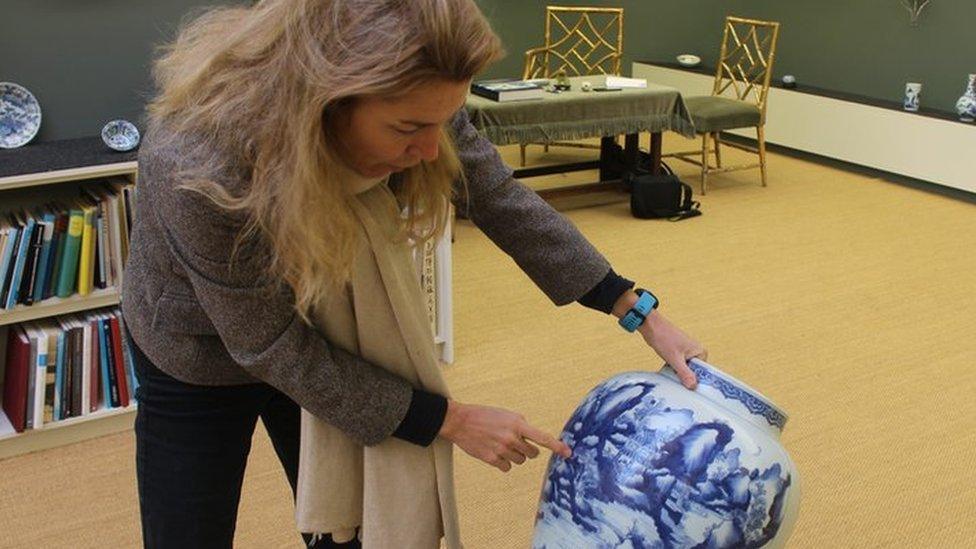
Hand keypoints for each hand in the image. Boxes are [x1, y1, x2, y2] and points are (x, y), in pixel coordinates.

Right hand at [438, 400, 571, 471]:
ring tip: (501, 445)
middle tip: (515, 442)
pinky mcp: (491, 459)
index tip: (568, 453)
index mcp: (517, 424)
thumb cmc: (484, 415)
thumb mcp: (506, 414)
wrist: (460, 421)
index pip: (542, 437)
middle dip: (528, 450)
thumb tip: (531, 438)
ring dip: (515, 455)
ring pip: (520, 461)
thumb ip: (520, 425)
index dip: (557, 446)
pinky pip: (507, 467)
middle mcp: (511, 438)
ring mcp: (501, 449)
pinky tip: (494, 452)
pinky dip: (503, 462)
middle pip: (532, 454)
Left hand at [612, 290, 706, 389]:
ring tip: (673, 380)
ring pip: (685, 371)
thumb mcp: (674, 359)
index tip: (691, 391)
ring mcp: (687, 353)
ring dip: (679, 376)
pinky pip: (679, 367)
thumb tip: (693, 386)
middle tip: (680, 386)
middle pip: (694, 373)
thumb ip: (685, 373)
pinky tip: (669, 375)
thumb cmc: (663, 337)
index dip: (697, 382)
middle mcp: (696, 352)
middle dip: (686, 379)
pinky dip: (674, 371)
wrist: (651, 327)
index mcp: (700, 352)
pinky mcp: (678, 354)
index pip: (703, 373)